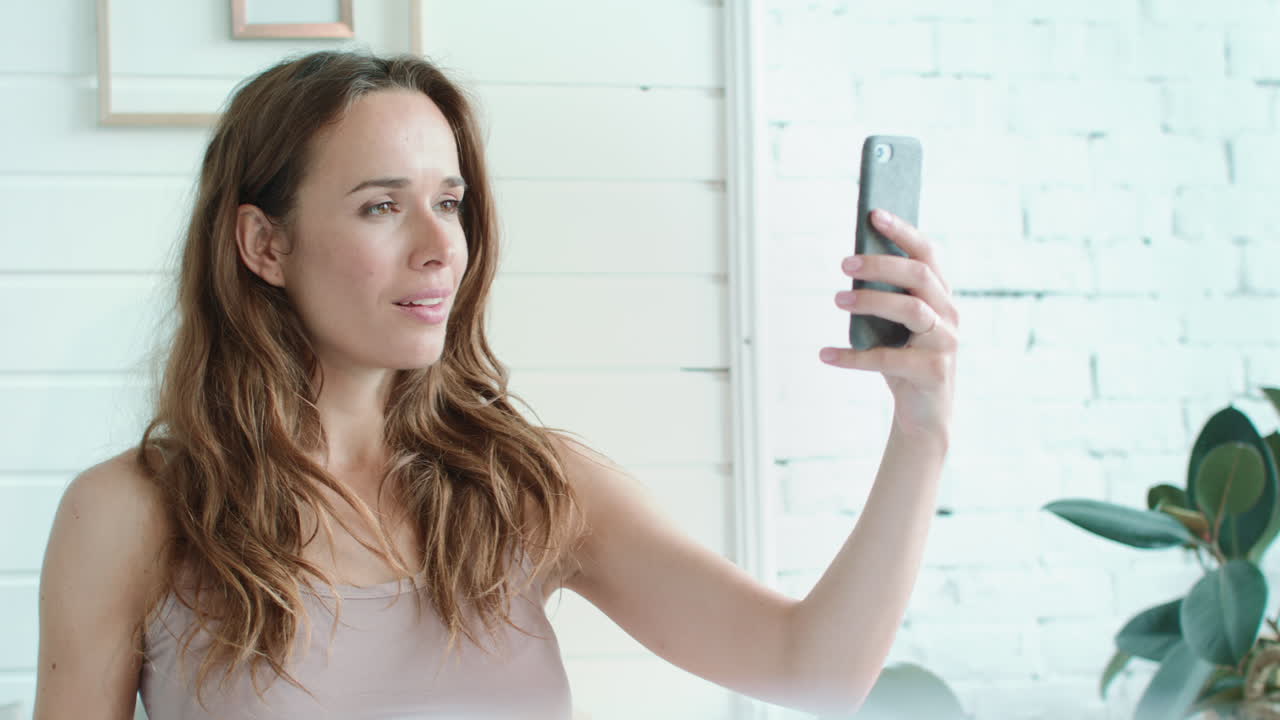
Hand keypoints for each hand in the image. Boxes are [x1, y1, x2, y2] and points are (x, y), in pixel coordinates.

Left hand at [822, 209, 958, 442]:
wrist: (925, 416)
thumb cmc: (904, 361)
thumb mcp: (896, 326)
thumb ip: (886, 297)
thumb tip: (853, 265)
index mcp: (941, 296)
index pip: (928, 254)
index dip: (903, 232)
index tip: (874, 215)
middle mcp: (949, 314)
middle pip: (919, 276)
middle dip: (881, 265)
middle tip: (844, 263)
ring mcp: (945, 343)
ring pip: (910, 310)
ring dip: (870, 301)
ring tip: (837, 300)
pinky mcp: (933, 372)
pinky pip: (887, 358)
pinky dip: (852, 356)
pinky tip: (825, 355)